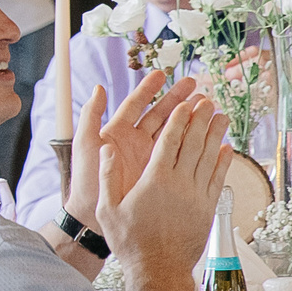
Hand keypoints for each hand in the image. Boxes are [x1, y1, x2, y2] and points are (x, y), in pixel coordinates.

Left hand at [63, 69, 197, 222]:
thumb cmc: (85, 181)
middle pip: (159, 114)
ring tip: (206, 104)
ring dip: (188, 117)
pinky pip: (176, 153)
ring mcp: (148, 156)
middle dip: (177, 98)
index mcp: (117, 132)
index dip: (149, 89)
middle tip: (195, 85)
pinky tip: (205, 134)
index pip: (136, 104)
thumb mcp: (85, 145)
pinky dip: (190, 143)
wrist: (92, 216)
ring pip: (171, 131)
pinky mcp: (157, 171)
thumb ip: (90, 116)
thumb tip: (98, 88)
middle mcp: (135, 141)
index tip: (162, 74)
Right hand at [93, 86, 228, 274]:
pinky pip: (217, 178)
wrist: (158, 270)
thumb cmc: (130, 241)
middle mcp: (180, 184)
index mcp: (155, 180)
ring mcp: (196, 196)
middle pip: (194, 143)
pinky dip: (222, 161)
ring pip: (209, 157)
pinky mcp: (207, 209)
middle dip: (200, 119)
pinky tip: (226, 148)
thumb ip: (108, 176)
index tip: (184, 103)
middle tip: (207, 100)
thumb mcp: (108, 208)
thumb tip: (107, 148)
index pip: (169, 141)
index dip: (178, 120)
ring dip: (215, 134)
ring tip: (221, 116)